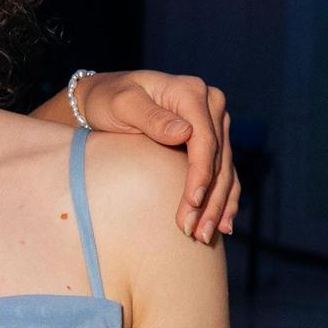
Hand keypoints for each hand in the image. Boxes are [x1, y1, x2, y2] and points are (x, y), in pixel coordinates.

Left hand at [78, 70, 235, 242]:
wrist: (104, 98)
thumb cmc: (107, 100)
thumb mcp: (122, 105)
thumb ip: (151, 117)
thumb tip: (184, 133)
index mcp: (191, 93)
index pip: (205, 140)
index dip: (200, 174)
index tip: (191, 203)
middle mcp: (209, 105)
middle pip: (217, 159)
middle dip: (208, 199)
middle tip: (194, 233)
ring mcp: (213, 122)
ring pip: (224, 170)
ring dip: (217, 205)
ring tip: (204, 235)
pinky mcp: (211, 140)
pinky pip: (224, 172)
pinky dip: (224, 198)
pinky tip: (223, 224)